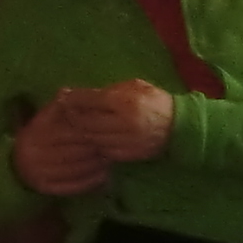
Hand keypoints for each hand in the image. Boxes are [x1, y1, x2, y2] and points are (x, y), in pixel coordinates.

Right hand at [11, 96, 112, 198]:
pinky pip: (72, 186)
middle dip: (94, 149)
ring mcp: (39, 173)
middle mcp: (34, 154)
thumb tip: (67, 92)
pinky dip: (90, 181)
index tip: (103, 129)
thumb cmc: (37, 136)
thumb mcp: (43, 118)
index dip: (87, 131)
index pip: (67, 132)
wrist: (16, 165)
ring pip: (75, 169)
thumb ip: (56, 108)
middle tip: (111, 146)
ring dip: (96, 165)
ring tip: (109, 159)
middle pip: (73, 152)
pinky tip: (103, 175)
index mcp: (34, 133)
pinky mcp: (44, 188)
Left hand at [60, 79, 176, 163]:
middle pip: (86, 122)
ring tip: (75, 126)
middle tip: (66, 113)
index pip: (90, 100)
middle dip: (73, 117)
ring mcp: (126, 141)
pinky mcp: (128, 155)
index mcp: (125, 102)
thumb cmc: (154, 101)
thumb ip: (108, 91)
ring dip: (81, 133)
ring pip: (92, 139)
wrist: (179, 126)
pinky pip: (103, 151)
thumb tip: (78, 93)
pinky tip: (92, 138)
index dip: (73, 98)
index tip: (62, 96)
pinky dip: (94, 145)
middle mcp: (124, 123)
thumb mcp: (133, 87)